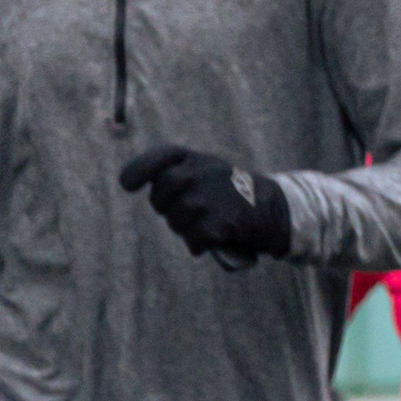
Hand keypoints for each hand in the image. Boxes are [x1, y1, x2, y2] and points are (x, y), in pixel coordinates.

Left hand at [118, 144, 292, 259]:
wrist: (272, 208)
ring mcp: (211, 195)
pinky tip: (212, 239)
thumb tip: (138, 187)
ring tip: (203, 224)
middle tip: (181, 210)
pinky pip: (194, 238)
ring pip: (177, 219)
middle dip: (165, 205)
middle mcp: (202, 171)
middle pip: (162, 192)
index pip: (160, 157)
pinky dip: (199, 243)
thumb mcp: (205, 173)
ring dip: (185, 228)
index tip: (128, 185)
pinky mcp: (221, 220)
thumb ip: (176, 175)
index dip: (139, 170)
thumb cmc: (228, 193)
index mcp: (196, 158)